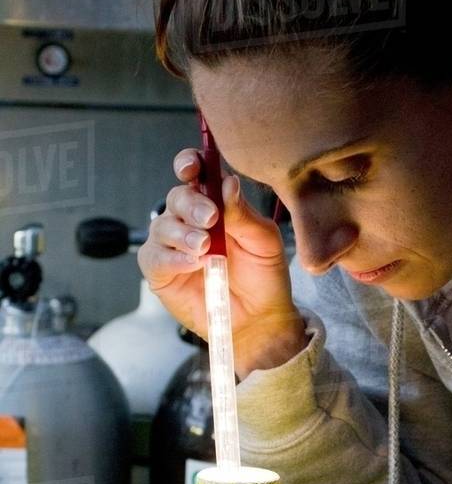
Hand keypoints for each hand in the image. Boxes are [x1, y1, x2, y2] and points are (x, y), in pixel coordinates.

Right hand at [137, 150, 306, 376]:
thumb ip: (244, 213)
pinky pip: (154, 258)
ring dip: (183, 234)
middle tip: (210, 219)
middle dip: (190, 204)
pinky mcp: (161, 273)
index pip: (194, 174)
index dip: (189, 164)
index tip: (193, 167)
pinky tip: (194, 264)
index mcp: (214, 205)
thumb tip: (227, 182)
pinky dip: (172, 259)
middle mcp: (189, 221)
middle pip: (176, 198)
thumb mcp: (264, 241)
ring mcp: (172, 247)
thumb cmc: (264, 277)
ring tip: (205, 248)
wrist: (260, 319)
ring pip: (162, 226)